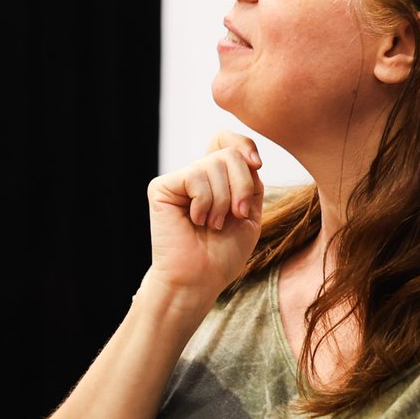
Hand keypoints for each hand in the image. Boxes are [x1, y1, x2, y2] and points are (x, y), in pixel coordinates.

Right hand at [146, 131, 263, 298]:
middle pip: (229, 153)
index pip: (226, 139)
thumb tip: (246, 156)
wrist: (200, 279)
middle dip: (242, 186)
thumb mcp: (250, 213)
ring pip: (214, 165)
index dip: (243, 144)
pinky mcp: (161, 187)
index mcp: (216, 179)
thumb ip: (250, 181)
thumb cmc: (223, 253)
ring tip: (212, 224)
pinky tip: (195, 220)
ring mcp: (178, 180)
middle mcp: (196, 174)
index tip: (257, 165)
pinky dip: (204, 202)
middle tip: (237, 216)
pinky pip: (194, 177)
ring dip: (222, 202)